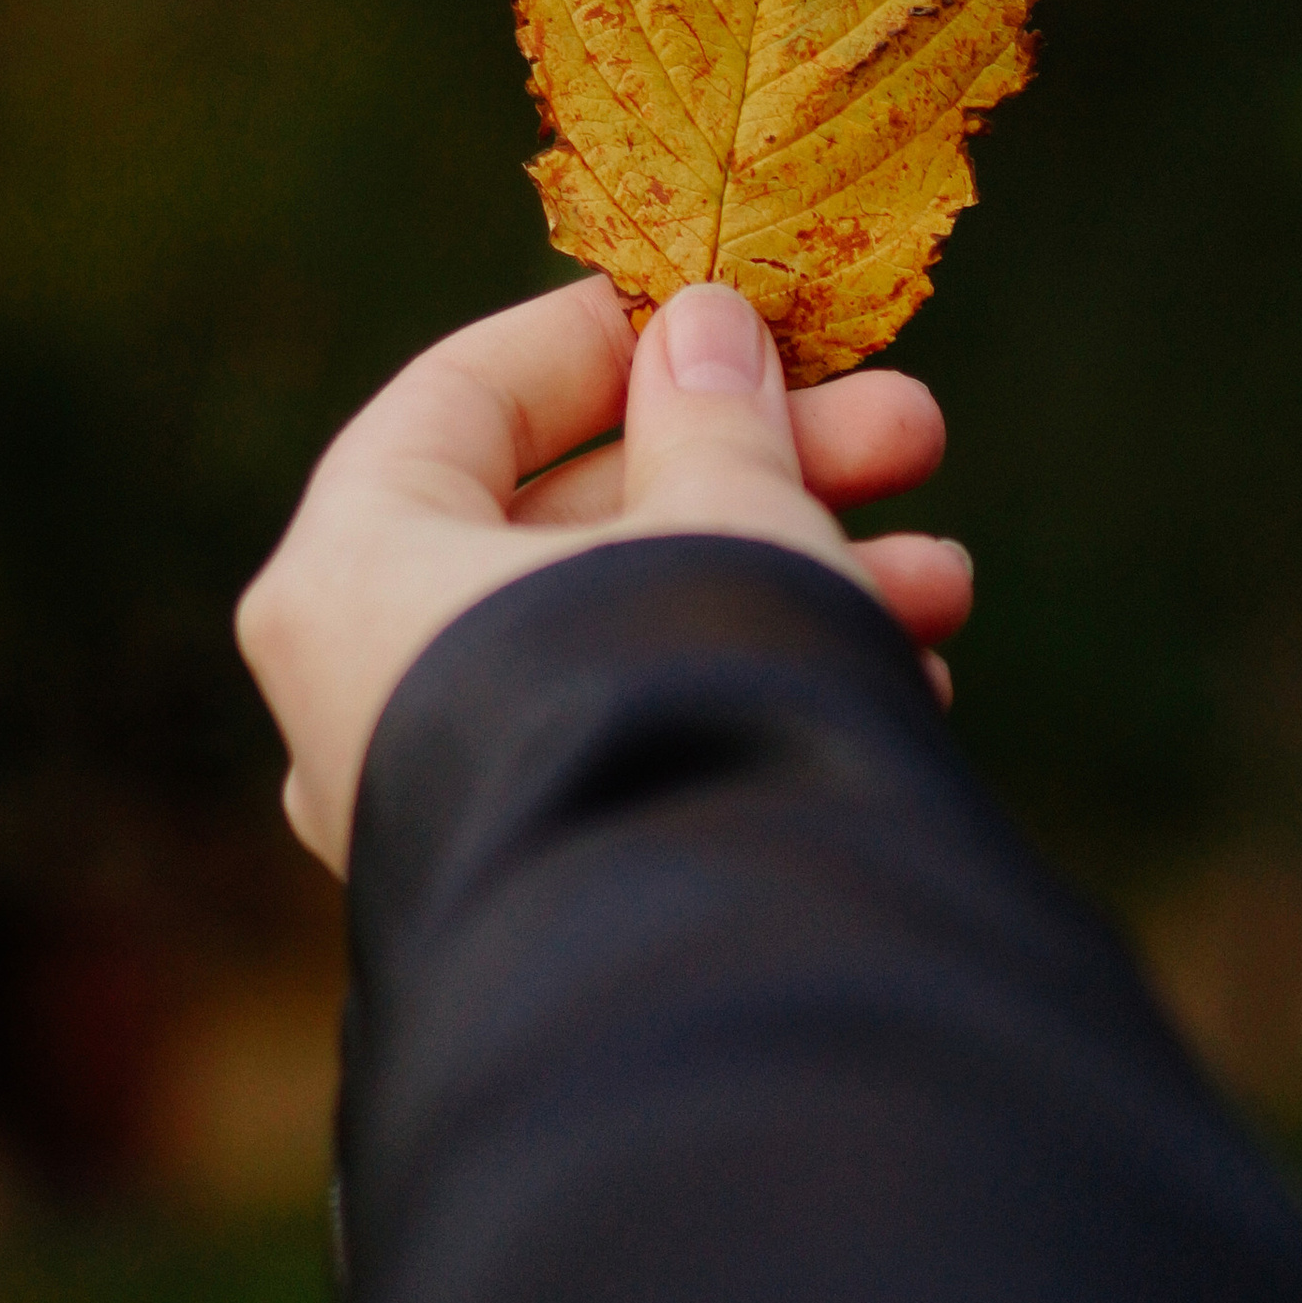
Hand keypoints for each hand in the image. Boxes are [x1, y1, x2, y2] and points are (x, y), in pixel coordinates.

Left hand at [236, 276, 970, 875]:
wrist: (699, 993)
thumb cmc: (679, 701)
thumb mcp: (725, 520)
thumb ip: (718, 414)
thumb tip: (707, 332)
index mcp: (352, 570)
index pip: (463, 400)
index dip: (606, 338)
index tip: (731, 309)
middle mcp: (369, 688)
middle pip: (578, 522)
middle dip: (766, 468)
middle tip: (915, 433)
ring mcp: (451, 799)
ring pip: (633, 637)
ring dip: (803, 583)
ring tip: (948, 581)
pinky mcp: (538, 876)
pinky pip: (645, 740)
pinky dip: (764, 692)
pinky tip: (911, 684)